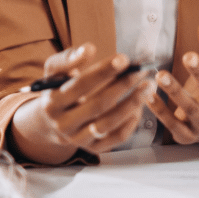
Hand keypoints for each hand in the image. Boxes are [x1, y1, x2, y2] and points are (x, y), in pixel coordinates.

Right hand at [10, 45, 156, 163]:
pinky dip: (131, 121)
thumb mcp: (54, 72)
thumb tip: (88, 49)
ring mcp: (78, 139)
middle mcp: (63, 125)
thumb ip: (68, 59)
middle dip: (123, 85)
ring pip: (109, 124)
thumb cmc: (58, 89)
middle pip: (98, 105)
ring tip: (148, 87)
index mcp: (52, 103)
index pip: (80, 85)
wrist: (50, 122)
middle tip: (142, 71)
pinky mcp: (93, 148)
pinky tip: (140, 105)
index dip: (103, 71)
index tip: (124, 58)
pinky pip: (117, 137)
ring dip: (132, 104)